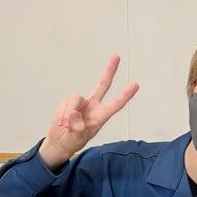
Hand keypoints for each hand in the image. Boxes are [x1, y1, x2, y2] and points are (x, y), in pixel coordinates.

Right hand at [39, 55, 138, 169]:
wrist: (60, 140)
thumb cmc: (74, 140)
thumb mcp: (78, 137)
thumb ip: (78, 126)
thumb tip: (74, 114)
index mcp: (101, 115)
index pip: (116, 104)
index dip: (126, 95)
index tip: (135, 85)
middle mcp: (93, 105)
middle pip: (103, 85)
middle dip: (110, 71)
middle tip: (116, 56)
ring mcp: (81, 103)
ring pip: (76, 98)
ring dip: (69, 112)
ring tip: (67, 124)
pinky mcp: (69, 101)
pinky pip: (66, 102)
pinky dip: (62, 112)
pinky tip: (63, 121)